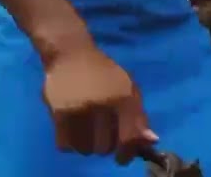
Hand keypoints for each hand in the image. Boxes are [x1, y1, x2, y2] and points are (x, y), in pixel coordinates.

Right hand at [42, 45, 157, 162]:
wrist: (71, 53)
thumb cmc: (104, 73)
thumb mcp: (129, 89)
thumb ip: (140, 117)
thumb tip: (151, 142)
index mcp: (124, 98)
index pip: (129, 139)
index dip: (127, 154)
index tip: (122, 157)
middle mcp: (102, 105)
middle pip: (105, 148)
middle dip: (105, 145)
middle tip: (102, 133)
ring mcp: (79, 109)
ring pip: (85, 149)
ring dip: (87, 146)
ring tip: (87, 131)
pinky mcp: (58, 113)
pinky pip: (65, 145)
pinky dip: (70, 143)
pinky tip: (73, 130)